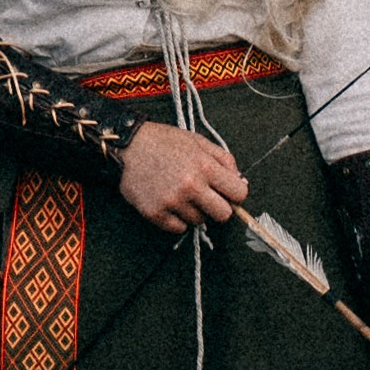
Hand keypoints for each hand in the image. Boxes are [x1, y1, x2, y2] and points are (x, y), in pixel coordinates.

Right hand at [120, 120, 248, 233]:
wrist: (129, 146)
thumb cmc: (165, 142)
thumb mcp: (198, 141)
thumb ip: (224, 159)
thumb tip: (241, 181)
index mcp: (205, 166)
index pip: (239, 194)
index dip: (235, 194)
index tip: (227, 192)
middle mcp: (190, 185)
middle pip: (223, 215)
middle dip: (219, 207)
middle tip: (207, 197)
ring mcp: (172, 201)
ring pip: (199, 221)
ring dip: (194, 211)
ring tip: (181, 194)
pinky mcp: (155, 213)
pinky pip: (179, 228)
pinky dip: (177, 219)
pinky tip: (170, 202)